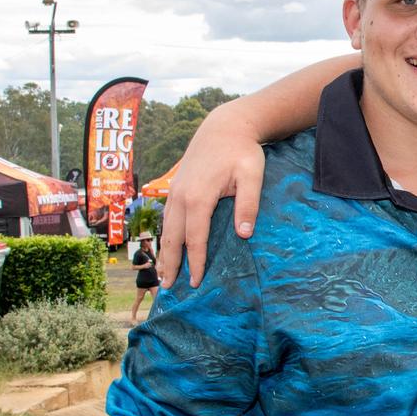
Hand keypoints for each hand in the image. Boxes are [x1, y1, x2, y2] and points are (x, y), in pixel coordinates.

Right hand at [158, 104, 264, 287]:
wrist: (224, 127)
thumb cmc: (241, 151)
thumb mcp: (252, 175)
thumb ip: (248, 205)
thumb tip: (243, 235)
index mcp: (198, 197)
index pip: (195, 238)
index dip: (196, 262)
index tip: (196, 282)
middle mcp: (180, 197)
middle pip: (172, 238)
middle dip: (170, 264)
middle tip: (169, 288)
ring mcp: (174, 192)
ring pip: (166, 229)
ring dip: (164, 252)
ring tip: (164, 274)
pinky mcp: (175, 188)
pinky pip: (167, 218)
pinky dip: (166, 236)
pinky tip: (168, 246)